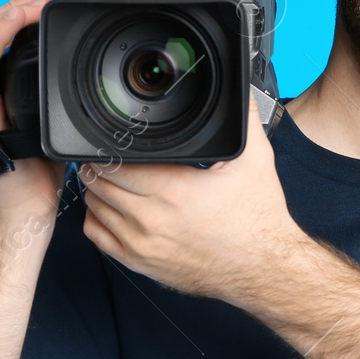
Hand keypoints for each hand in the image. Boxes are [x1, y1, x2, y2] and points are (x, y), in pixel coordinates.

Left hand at [77, 94, 308, 309]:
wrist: (264, 268)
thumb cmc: (258, 222)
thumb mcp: (256, 162)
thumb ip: (244, 121)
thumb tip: (240, 90)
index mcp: (173, 191)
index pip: (115, 163)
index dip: (109, 149)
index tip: (115, 143)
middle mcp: (151, 220)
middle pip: (99, 183)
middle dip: (101, 165)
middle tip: (111, 156)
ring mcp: (142, 245)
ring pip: (95, 208)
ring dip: (99, 190)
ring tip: (112, 178)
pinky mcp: (141, 265)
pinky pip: (98, 237)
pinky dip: (97, 219)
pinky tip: (111, 209)